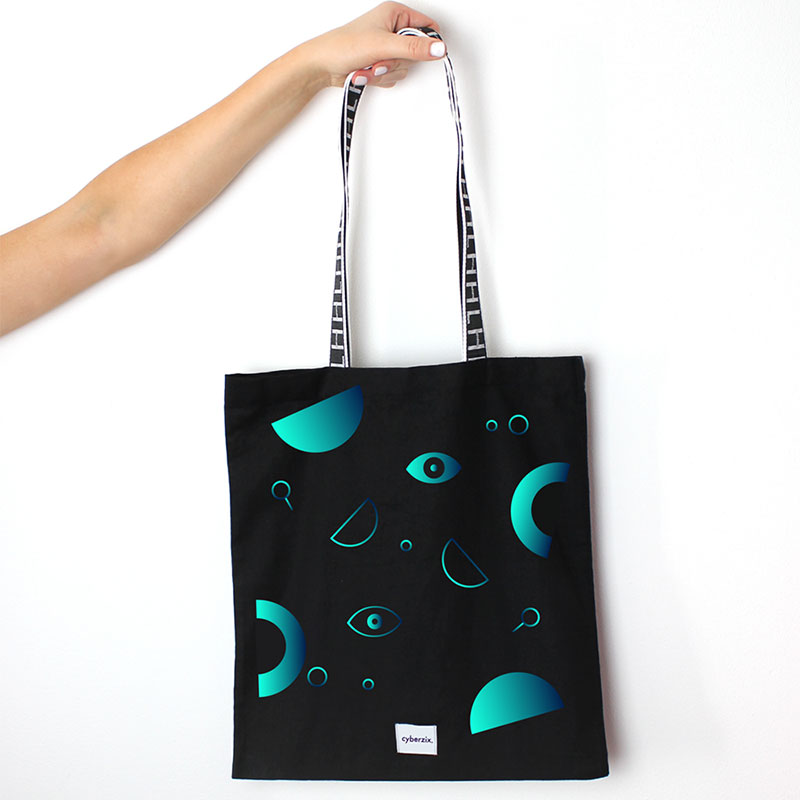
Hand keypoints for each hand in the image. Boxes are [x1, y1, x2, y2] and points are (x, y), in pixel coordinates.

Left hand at [298, 1, 445, 89]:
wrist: (322, 66)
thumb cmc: (344, 46)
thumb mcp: (384, 45)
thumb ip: (414, 48)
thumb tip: (440, 48)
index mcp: (395, 14)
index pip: (427, 28)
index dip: (427, 44)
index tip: (417, 55)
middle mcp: (393, 29)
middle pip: (416, 53)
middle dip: (396, 63)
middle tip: (380, 61)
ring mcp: (387, 48)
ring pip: (404, 68)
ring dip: (386, 73)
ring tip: (369, 67)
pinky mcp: (381, 64)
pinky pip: (393, 77)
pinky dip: (380, 79)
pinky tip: (367, 73)